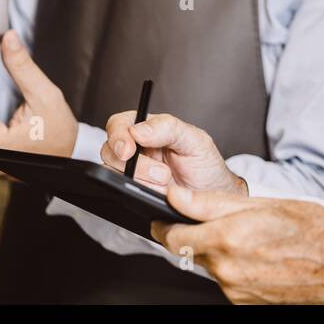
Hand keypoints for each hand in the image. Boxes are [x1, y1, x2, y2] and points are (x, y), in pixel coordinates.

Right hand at [100, 113, 246, 195]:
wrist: (212, 198)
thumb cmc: (204, 165)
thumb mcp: (195, 140)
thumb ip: (168, 128)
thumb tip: (138, 130)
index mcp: (148, 129)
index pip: (120, 124)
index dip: (118, 135)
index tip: (129, 150)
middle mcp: (136, 149)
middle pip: (111, 151)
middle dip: (136, 165)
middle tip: (162, 174)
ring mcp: (133, 173)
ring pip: (114, 173)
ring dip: (140, 181)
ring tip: (166, 184)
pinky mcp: (133, 192)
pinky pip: (122, 192)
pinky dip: (139, 194)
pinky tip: (158, 194)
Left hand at [151, 186, 323, 304]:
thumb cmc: (309, 230)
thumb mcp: (260, 203)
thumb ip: (210, 202)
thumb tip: (176, 196)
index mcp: (226, 239)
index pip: (173, 237)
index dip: (163, 226)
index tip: (162, 218)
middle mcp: (226, 269)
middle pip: (191, 251)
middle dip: (197, 236)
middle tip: (219, 223)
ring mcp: (234, 289)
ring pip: (211, 265)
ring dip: (219, 251)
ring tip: (250, 238)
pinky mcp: (244, 302)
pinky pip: (227, 281)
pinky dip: (235, 267)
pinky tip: (257, 256)